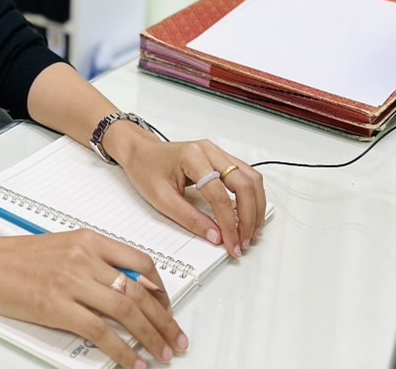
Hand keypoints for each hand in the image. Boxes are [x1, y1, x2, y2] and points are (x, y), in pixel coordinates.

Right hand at [0, 228, 188, 367]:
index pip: (141, 262)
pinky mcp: (58, 307)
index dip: (161, 289)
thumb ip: (97, 264)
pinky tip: (133, 362)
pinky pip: (101, 332)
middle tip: (176, 338)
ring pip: (126, 311)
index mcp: (89, 240)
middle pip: (140, 290)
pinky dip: (123, 351)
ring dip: (151, 336)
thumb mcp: (65, 248)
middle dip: (165, 319)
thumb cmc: (19, 258)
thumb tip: (130, 289)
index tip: (168, 308)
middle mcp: (85, 258)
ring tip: (163, 354)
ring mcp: (72, 282)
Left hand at [106, 126, 265, 257]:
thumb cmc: (146, 169)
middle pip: (244, 184)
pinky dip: (252, 198)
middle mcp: (211, 151)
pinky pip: (246, 177)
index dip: (228, 223)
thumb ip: (190, 218)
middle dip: (249, 217)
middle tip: (244, 242)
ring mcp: (218, 153)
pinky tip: (249, 216)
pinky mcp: (221, 159)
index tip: (231, 244)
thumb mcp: (162, 199)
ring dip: (256, 207)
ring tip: (251, 232)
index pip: (219, 194)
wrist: (140, 151)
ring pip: (251, 179)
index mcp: (193, 157)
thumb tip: (216, 237)